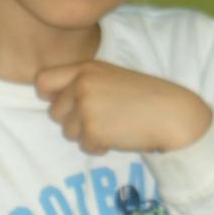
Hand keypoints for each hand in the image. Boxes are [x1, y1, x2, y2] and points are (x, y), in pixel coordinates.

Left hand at [34, 61, 212, 154]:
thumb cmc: (144, 96)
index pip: (43, 80)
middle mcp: (81, 85)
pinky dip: (99, 146)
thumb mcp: (111, 77)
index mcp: (86, 68)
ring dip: (87, 134)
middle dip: (73, 120)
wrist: (170, 112)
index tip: (63, 102)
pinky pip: (84, 146)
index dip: (49, 95)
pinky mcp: (92, 130)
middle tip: (100, 117)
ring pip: (67, 131)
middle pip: (54, 112)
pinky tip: (118, 135)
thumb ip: (84, 83)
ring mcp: (86, 107)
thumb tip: (53, 101)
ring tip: (113, 124)